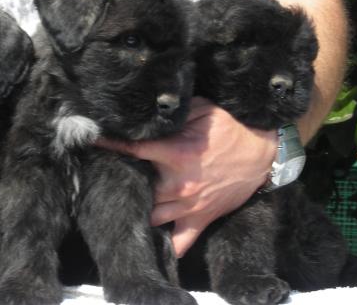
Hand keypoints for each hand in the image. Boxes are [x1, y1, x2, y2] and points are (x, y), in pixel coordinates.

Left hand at [95, 97, 275, 256]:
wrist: (264, 153)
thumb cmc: (230, 128)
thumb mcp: (202, 110)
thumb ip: (172, 113)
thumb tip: (148, 111)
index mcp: (176, 154)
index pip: (134, 150)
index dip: (111, 145)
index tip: (92, 141)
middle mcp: (178, 184)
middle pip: (138, 190)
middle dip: (121, 183)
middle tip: (107, 176)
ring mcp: (189, 206)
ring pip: (150, 217)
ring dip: (136, 211)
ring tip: (122, 204)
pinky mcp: (200, 219)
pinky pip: (180, 243)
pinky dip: (165, 246)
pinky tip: (150, 241)